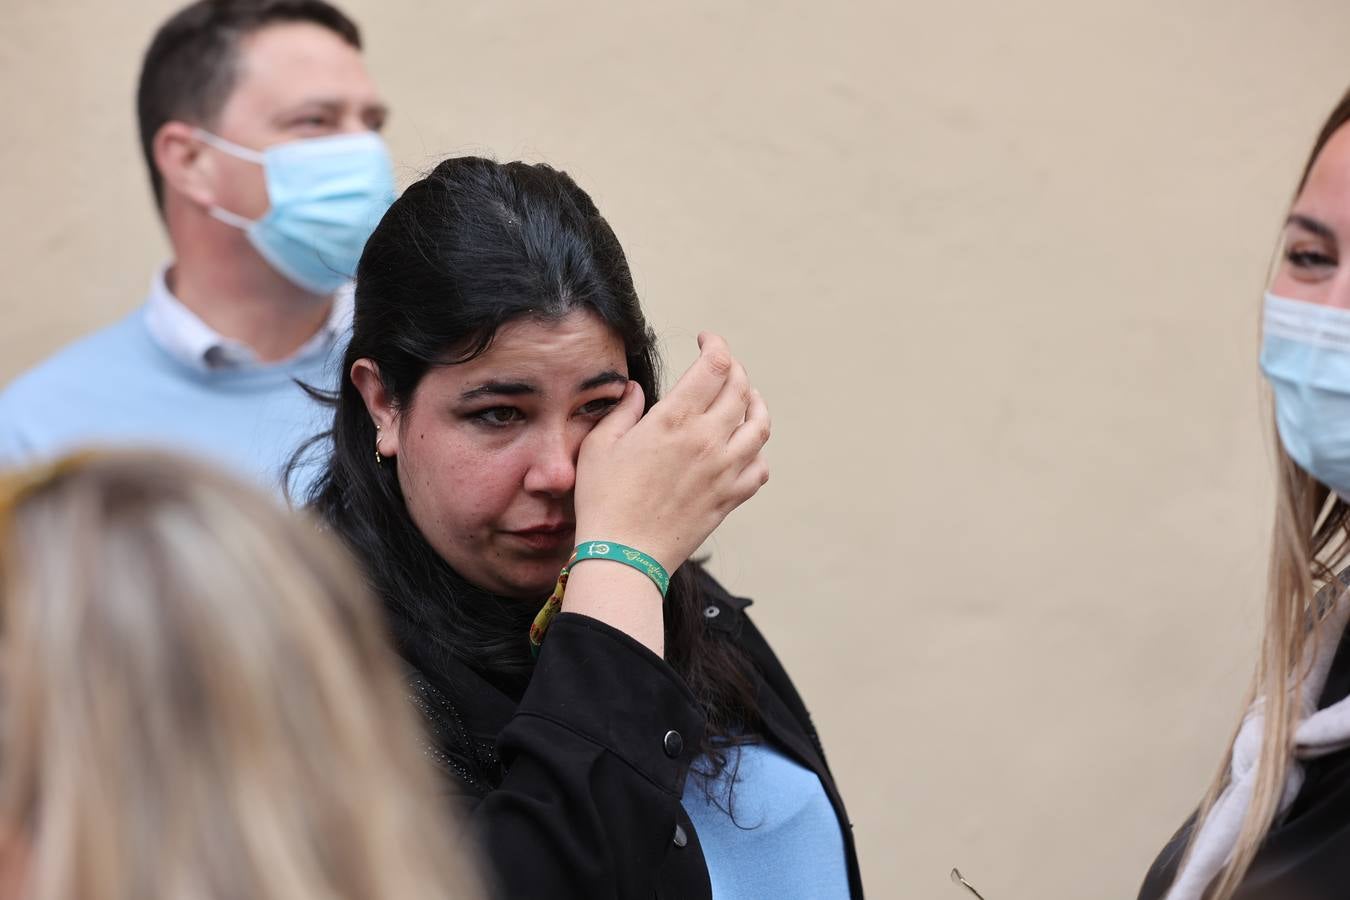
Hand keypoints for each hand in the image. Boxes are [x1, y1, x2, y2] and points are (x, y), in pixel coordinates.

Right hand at [574, 333, 770, 572]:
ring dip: (755, 405)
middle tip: (721, 367)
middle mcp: (708, 440)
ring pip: (760, 426)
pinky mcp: (730, 498)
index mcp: (675, 419)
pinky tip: (743, 450)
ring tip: (746, 400)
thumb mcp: (600, 445)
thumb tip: (635, 390)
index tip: (705, 340)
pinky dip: (756, 453)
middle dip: (733, 369)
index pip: (715, 366)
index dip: (716, 344)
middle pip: (741, 389)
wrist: (623, 555)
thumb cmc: (604, 500)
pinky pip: (760, 468)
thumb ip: (622, 410)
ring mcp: (724, 470)